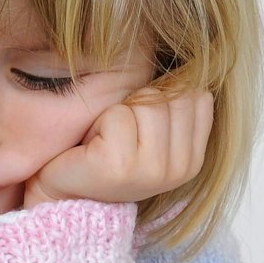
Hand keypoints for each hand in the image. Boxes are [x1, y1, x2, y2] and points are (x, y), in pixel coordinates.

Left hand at [23, 85, 214, 208]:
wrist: (66, 196)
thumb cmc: (108, 157)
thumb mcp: (153, 133)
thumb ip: (176, 105)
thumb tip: (192, 65)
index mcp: (193, 160)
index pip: (197, 96)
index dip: (163, 98)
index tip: (141, 127)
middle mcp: (180, 169)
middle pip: (169, 97)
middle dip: (138, 104)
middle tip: (118, 135)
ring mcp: (152, 170)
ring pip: (145, 103)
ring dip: (117, 114)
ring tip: (105, 141)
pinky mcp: (120, 166)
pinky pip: (117, 115)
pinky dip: (98, 124)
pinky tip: (91, 149)